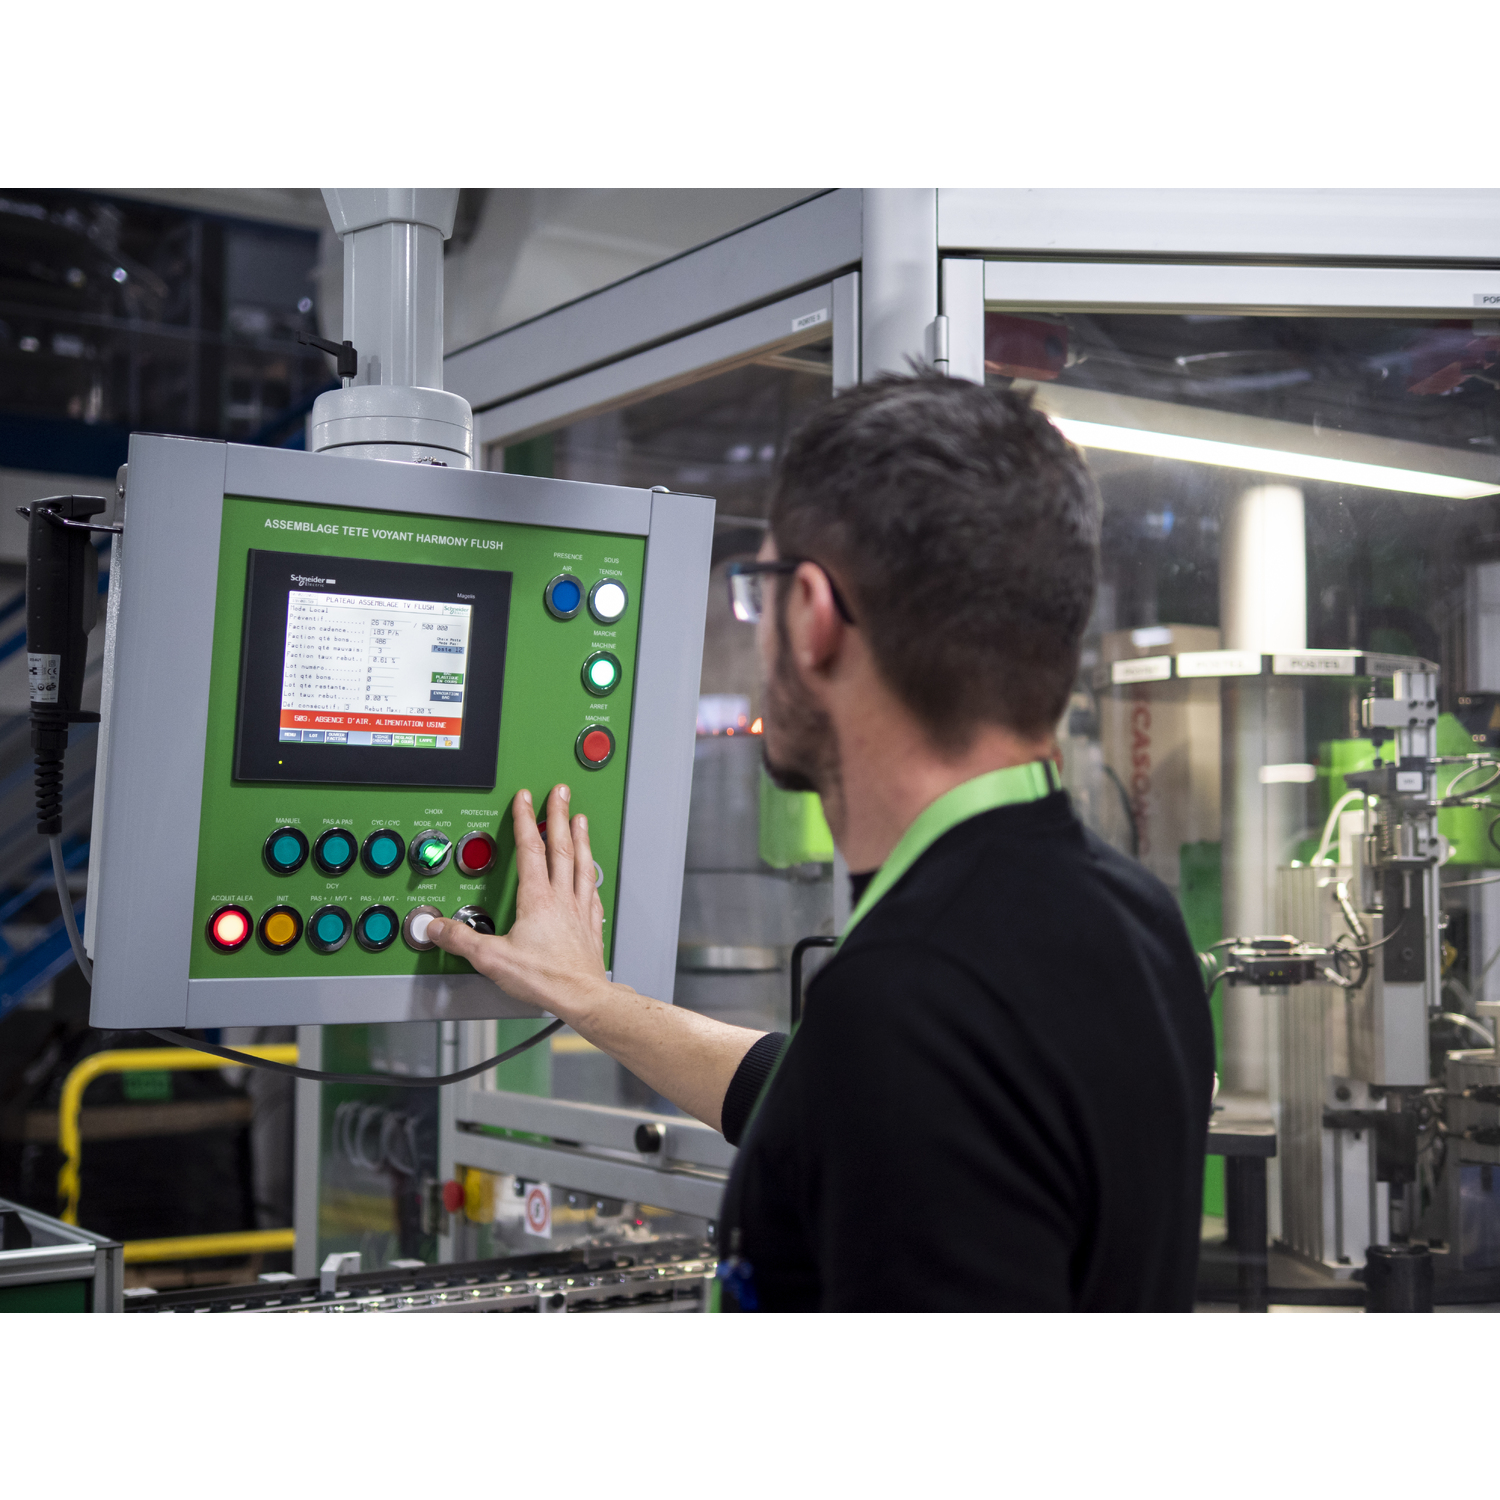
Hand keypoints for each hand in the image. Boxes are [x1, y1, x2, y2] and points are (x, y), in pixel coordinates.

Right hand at [426, 784, 611, 1020]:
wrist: (581, 997)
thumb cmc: (545, 978)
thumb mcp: (492, 959)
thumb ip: (462, 940)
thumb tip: (438, 927)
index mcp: (537, 899)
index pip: (530, 848)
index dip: (525, 819)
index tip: (524, 798)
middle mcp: (561, 898)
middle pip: (560, 847)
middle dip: (558, 815)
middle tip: (561, 792)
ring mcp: (579, 909)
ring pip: (581, 863)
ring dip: (580, 837)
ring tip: (579, 819)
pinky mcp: (590, 925)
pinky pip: (591, 890)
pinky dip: (590, 874)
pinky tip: (592, 871)